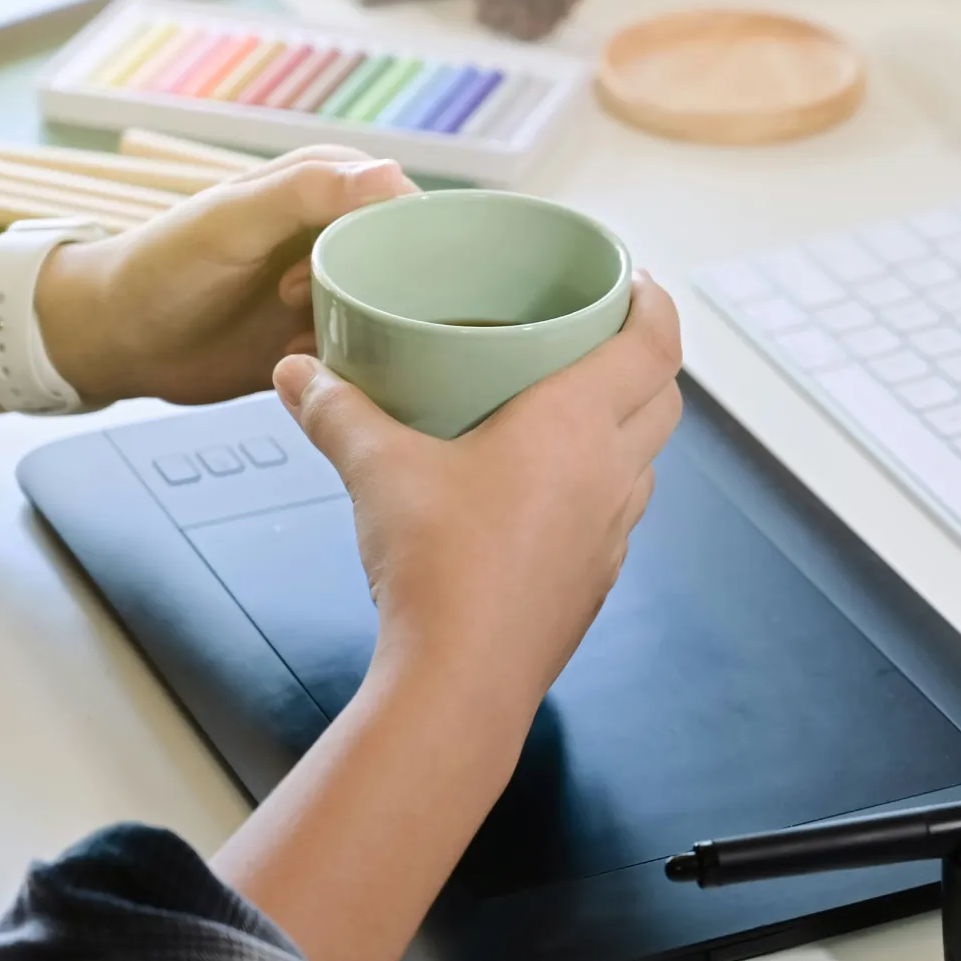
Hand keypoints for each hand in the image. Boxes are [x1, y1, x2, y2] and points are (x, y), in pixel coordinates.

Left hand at [34, 146, 416, 405]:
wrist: (118, 339)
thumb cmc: (164, 265)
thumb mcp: (235, 220)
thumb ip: (309, 192)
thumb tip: (392, 175)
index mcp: (328, 186)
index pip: (405, 205)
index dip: (401, 242)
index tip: (370, 274)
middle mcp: (338, 235)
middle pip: (408, 264)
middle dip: (388, 296)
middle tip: (335, 313)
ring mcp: (333, 289)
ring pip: (393, 313)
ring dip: (368, 333)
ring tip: (306, 337)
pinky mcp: (324, 338)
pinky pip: (368, 353)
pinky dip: (352, 364)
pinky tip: (310, 363)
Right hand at [272, 274, 682, 732]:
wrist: (460, 680)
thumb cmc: (437, 567)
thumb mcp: (376, 470)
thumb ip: (336, 411)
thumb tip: (297, 373)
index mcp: (575, 424)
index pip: (654, 342)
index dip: (655, 301)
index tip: (637, 279)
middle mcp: (611, 472)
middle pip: (664, 397)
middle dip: (644, 357)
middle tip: (601, 336)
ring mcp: (612, 531)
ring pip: (646, 458)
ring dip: (628, 425)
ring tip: (573, 409)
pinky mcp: (597, 579)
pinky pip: (617, 512)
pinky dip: (601, 484)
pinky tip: (548, 491)